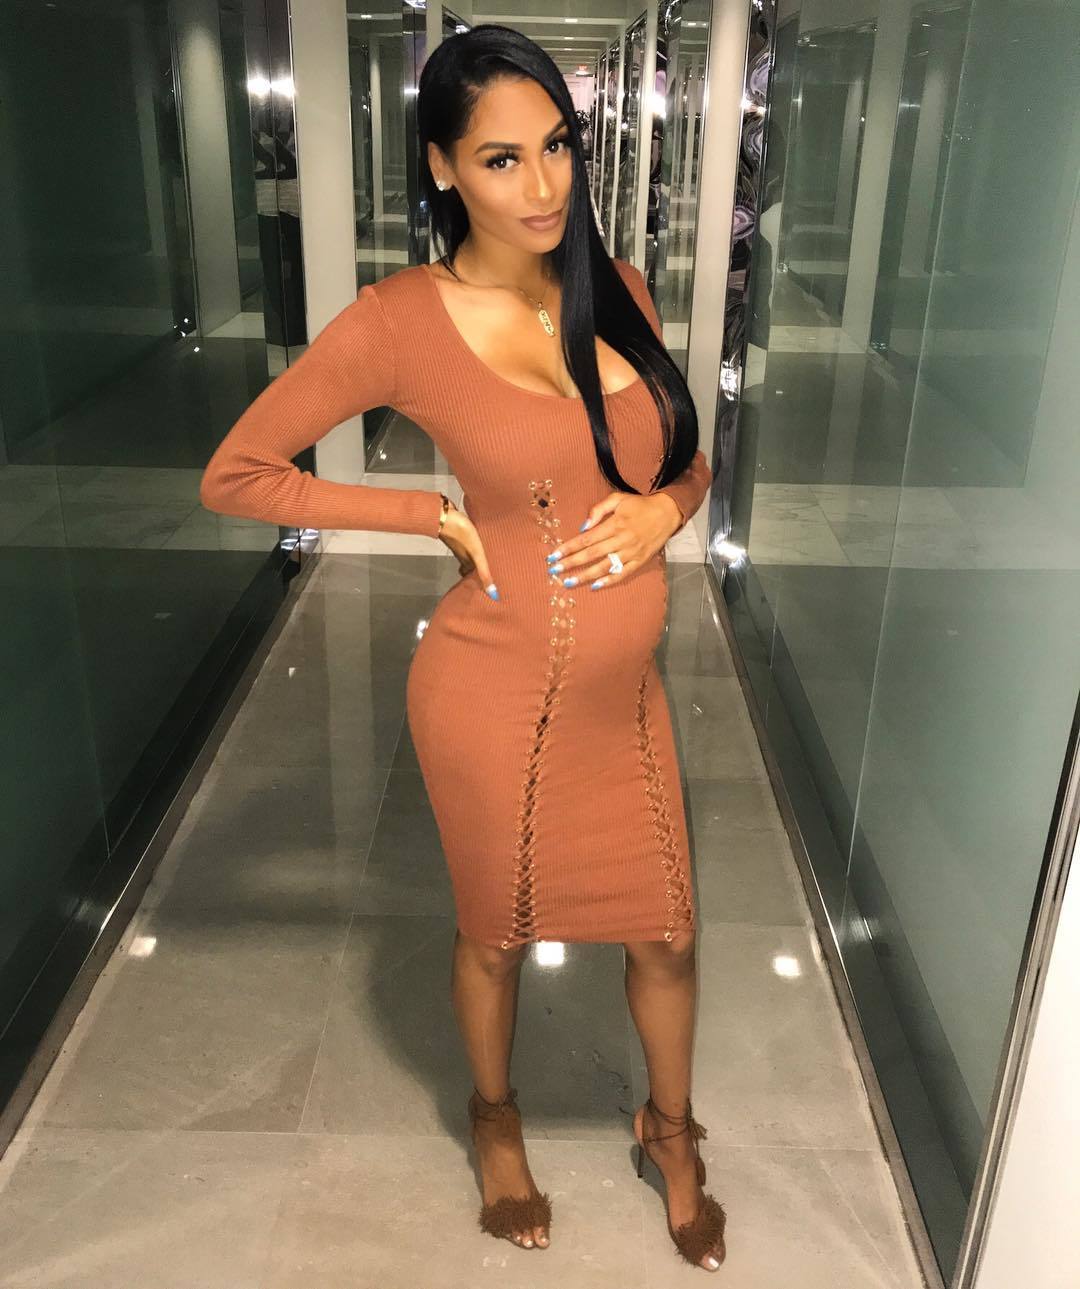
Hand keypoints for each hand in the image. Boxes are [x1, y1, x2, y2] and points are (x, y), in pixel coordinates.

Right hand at [438, 505, 498, 597]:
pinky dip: (474, 543)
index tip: (485, 587)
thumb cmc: (461, 534)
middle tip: (487, 572)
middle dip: (477, 569)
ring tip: (487, 557)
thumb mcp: (476, 555)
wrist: (445, 515)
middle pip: (470, 564)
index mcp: (466, 561)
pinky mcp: (460, 531)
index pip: (471, 575)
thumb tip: (493, 594)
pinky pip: (468, 540)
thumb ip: (484, 571)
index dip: (477, 581)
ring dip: (476, 556)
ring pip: (469, 553)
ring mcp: (461, 542)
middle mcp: (463, 553)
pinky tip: (480, 539)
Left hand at [546, 491, 682, 589]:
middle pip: (591, 554)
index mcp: (614, 525)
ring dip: (585, 576)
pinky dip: (609, 581)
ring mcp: (630, 553)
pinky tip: (595, 586)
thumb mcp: (618, 499)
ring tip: (569, 582)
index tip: (554, 555)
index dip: (568, 548)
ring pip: (604, 567)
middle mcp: (621, 540)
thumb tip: (583, 526)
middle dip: (571, 563)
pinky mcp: (639, 561)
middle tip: (554, 571)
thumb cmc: (639, 505)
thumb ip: (599, 509)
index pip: (586, 539)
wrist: (667, 514)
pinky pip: (622, 574)